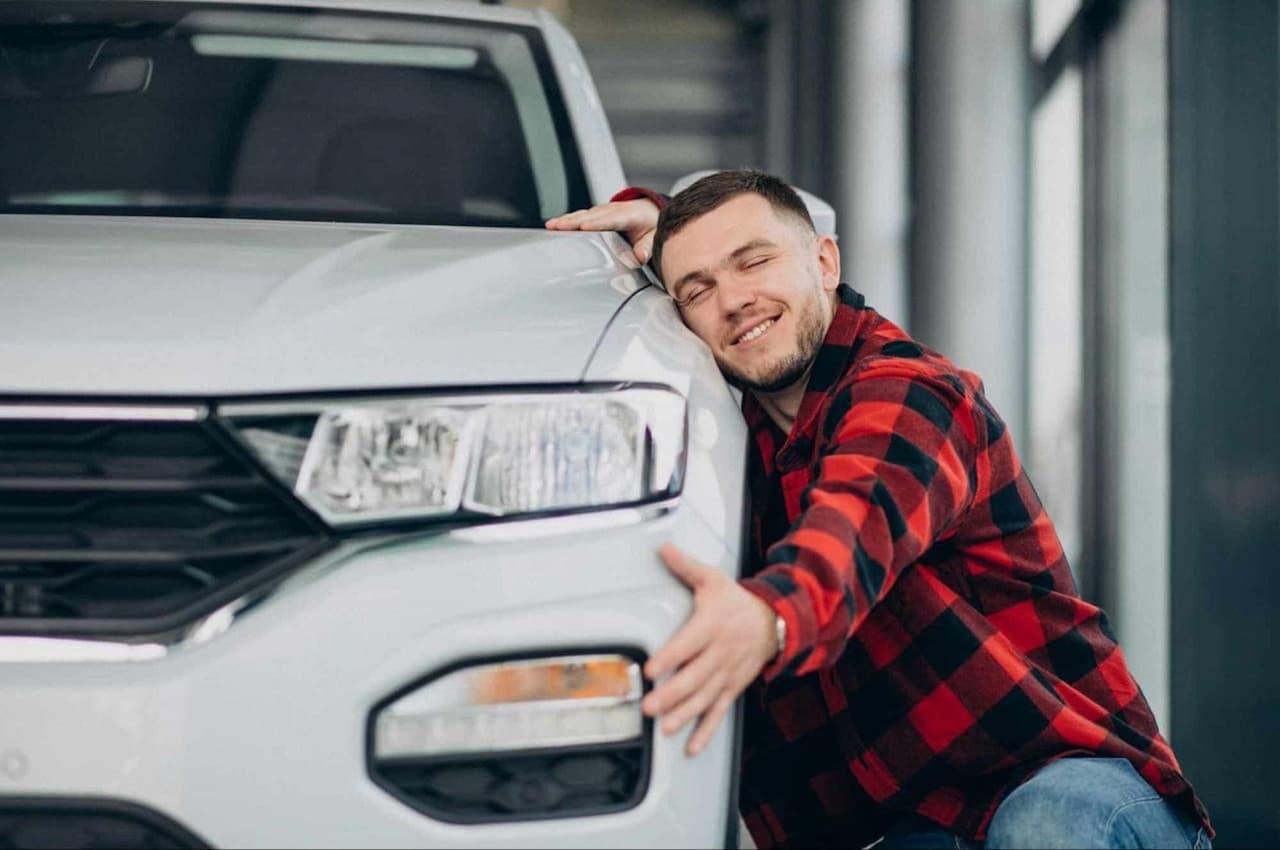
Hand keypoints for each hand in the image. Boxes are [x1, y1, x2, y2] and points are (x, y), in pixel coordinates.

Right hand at [545, 198, 660, 263]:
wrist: (649, 210)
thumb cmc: (651, 225)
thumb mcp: (655, 235)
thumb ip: (648, 246)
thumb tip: (640, 257)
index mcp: (629, 215)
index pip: (611, 219)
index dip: (597, 223)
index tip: (584, 227)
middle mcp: (613, 210)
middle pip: (591, 216)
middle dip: (574, 221)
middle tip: (558, 226)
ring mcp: (603, 211)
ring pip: (583, 215)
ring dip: (567, 220)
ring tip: (551, 225)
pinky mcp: (595, 215)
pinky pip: (580, 217)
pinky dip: (567, 221)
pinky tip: (553, 225)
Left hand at [643, 543, 777, 754]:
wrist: (776, 620)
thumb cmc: (737, 601)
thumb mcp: (713, 579)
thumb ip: (686, 566)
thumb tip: (663, 548)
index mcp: (712, 625)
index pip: (688, 643)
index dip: (670, 656)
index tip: (650, 668)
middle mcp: (721, 653)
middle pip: (695, 676)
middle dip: (672, 694)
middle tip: (650, 706)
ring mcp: (728, 673)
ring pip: (706, 697)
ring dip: (685, 714)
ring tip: (666, 727)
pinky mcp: (733, 687)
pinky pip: (720, 711)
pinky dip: (707, 731)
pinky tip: (692, 746)